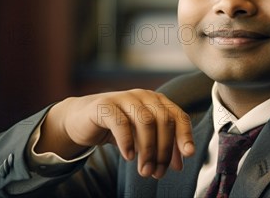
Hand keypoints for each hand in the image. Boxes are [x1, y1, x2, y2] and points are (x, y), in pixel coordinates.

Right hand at [35, 89, 194, 178]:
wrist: (81, 120)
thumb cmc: (116, 128)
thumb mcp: (142, 137)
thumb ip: (161, 146)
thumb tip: (179, 165)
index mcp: (156, 101)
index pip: (178, 116)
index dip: (185, 136)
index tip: (188, 156)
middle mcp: (143, 96)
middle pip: (164, 120)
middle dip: (164, 150)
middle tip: (158, 172)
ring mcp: (124, 98)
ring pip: (146, 121)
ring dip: (148, 150)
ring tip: (144, 170)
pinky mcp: (104, 105)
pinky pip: (121, 123)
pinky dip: (128, 142)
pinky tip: (129, 157)